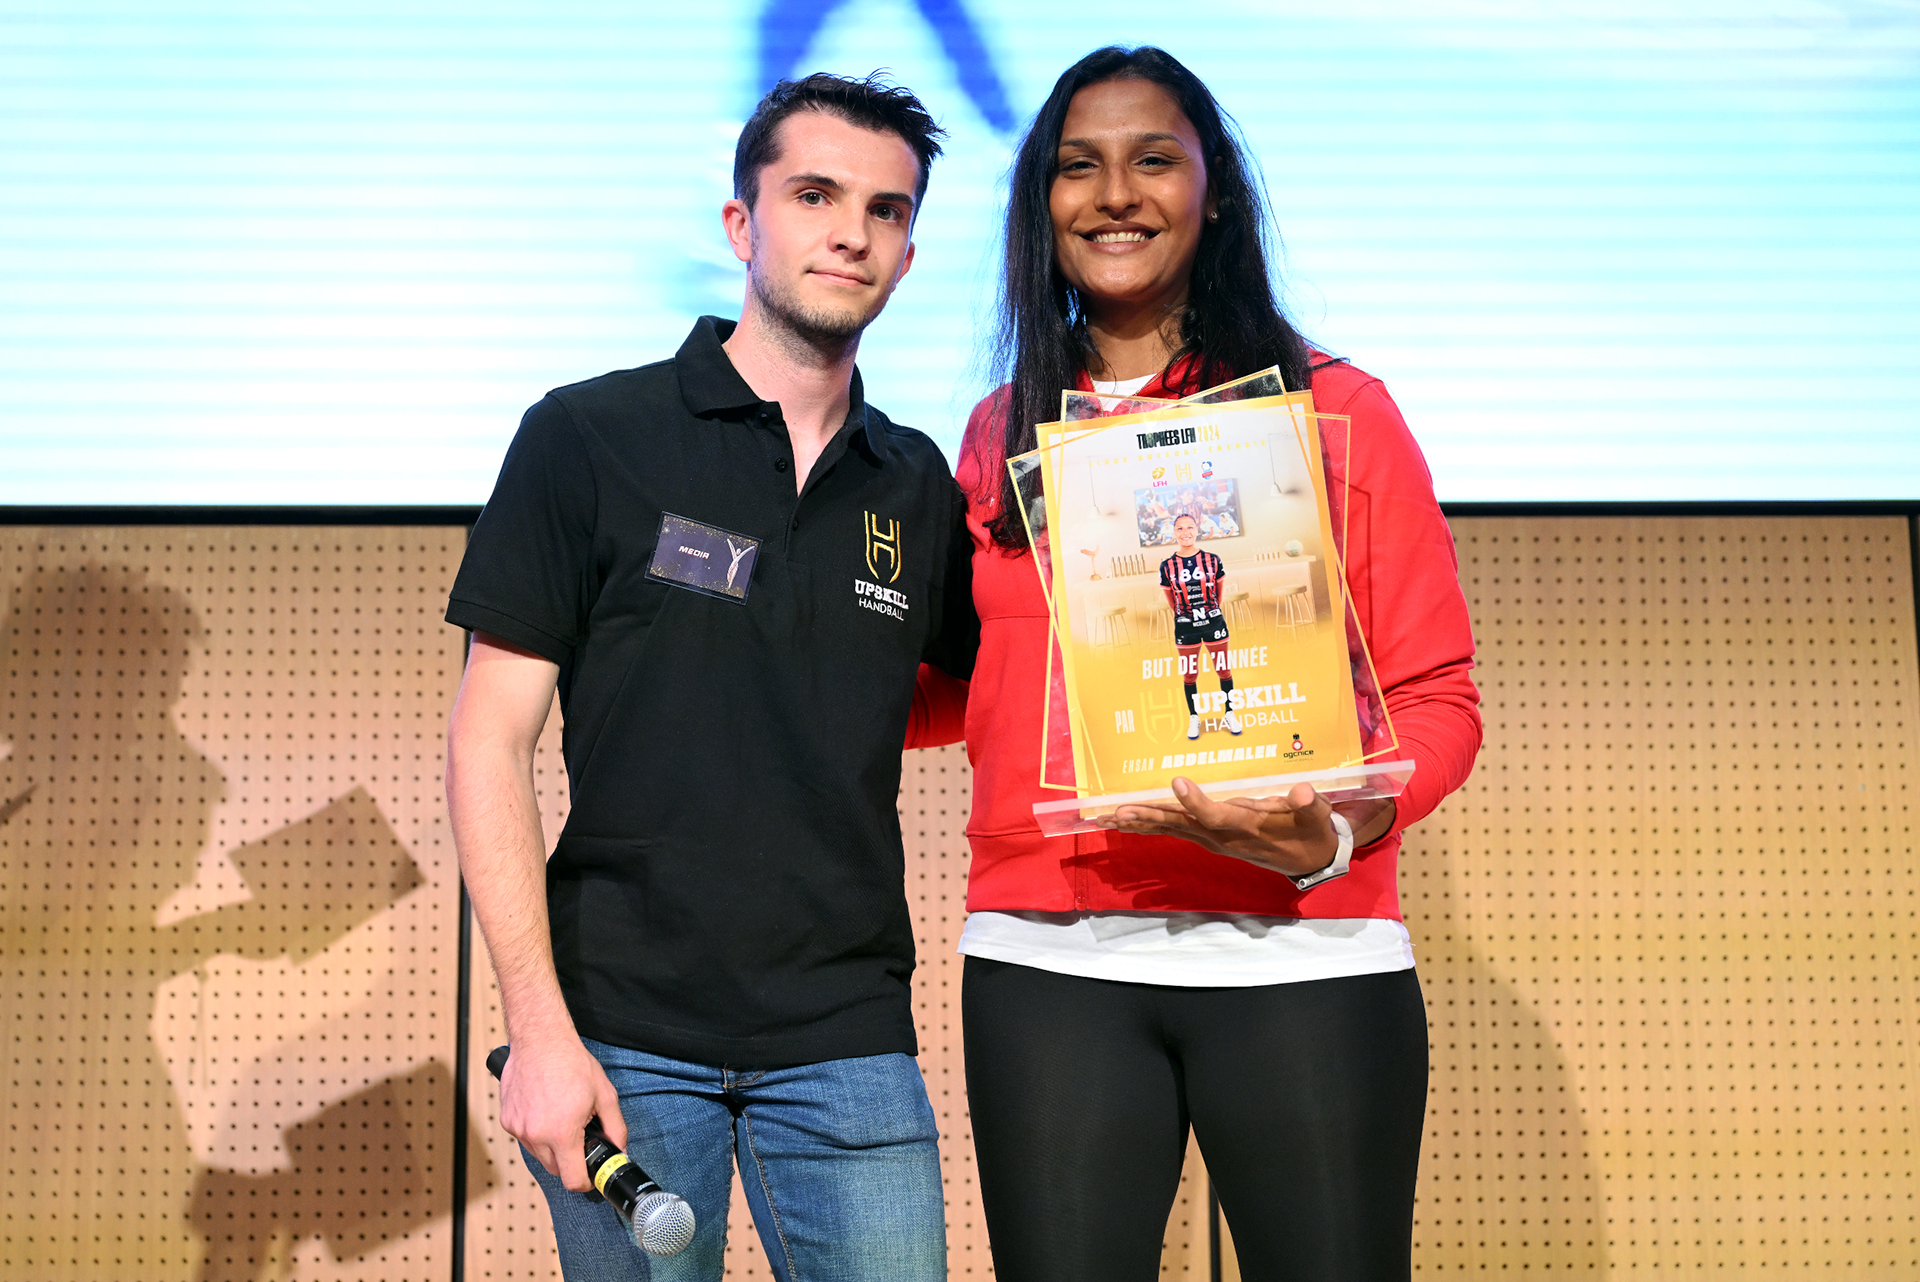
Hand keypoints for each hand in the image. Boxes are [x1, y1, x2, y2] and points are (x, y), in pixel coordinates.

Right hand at [498, 1035, 626, 1191]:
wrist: (540, 1041)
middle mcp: (536, 1136)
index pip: (572, 1180)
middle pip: (556, 1170)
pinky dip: (536, 1133)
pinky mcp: (508, 1121)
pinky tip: (545, 1112)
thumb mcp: (605, 1095)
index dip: (585, 1182)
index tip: (591, 1176)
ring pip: (539, 1155)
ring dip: (552, 1148)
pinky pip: (525, 1139)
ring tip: (562, 1119)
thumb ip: (615, 1127)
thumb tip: (620, 1149)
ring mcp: (518, 1129)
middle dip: (571, 1161)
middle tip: (581, 1138)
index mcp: (562, 1134)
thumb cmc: (571, 1063)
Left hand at [1097, 779, 1392, 878]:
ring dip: (1141, 823)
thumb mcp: (1316, 816)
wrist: (1309, 858)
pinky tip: (1129, 822)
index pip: (1216, 816)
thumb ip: (1309, 805)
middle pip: (1181, 826)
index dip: (1195, 802)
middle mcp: (1224, 837)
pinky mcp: (1211, 839)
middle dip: (1149, 817)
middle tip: (1116, 811)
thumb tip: (1303, 793)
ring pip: (1173, 829)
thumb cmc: (1311, 829)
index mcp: (1247, 826)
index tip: (1177, 781)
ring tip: (1109, 818)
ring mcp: (1215, 840)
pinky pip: (1176, 831)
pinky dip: (1151, 825)